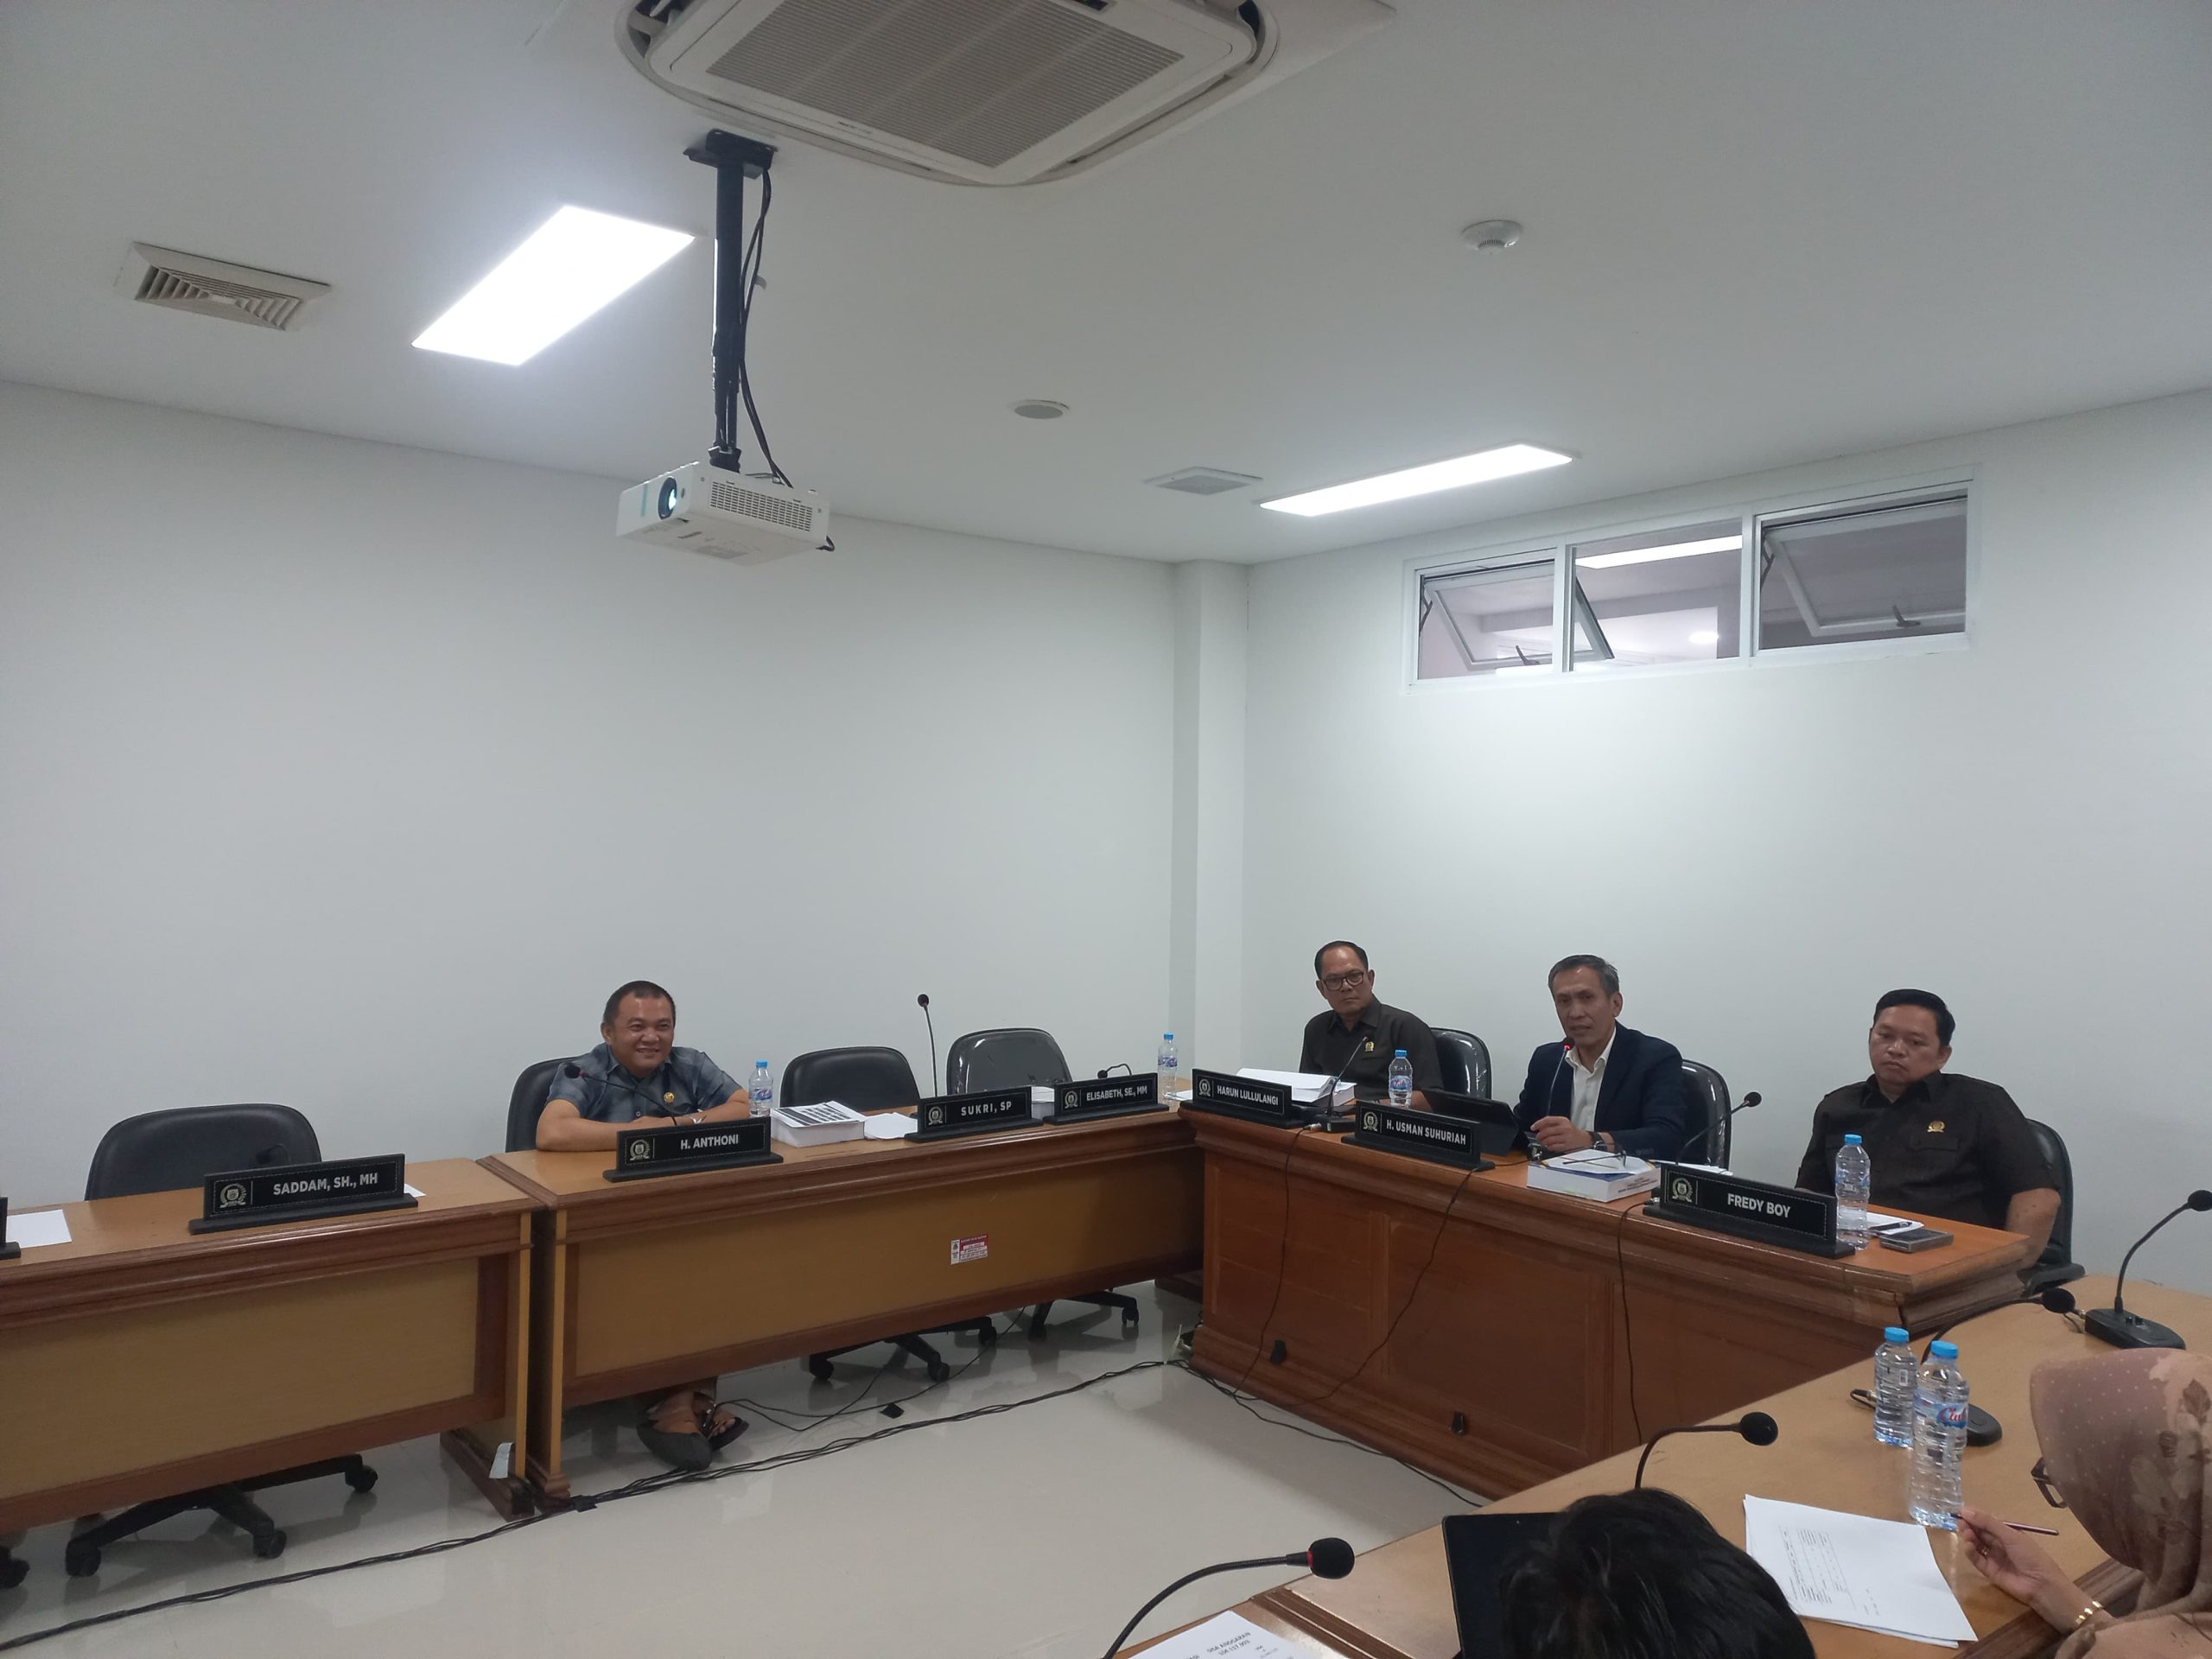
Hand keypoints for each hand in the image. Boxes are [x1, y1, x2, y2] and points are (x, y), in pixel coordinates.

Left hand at [1530, 1116, 1595, 1153]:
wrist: (1584, 1139)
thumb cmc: (1572, 1131)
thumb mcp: (1563, 1123)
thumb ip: (1552, 1124)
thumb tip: (1539, 1127)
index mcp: (1563, 1120)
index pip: (1547, 1120)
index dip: (1538, 1124)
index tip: (1533, 1127)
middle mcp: (1564, 1128)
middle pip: (1546, 1131)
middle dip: (1539, 1135)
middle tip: (1538, 1137)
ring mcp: (1565, 1137)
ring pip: (1548, 1140)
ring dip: (1543, 1142)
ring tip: (1543, 1142)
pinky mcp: (1566, 1145)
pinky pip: (1553, 1147)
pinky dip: (1549, 1147)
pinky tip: (1549, 1146)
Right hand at [1957, 1507, 2074, 1615]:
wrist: (2041, 1585)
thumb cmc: (2030, 1555)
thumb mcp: (2010, 1535)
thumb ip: (1987, 1523)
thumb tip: (1964, 1510)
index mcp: (2007, 1533)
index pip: (1987, 1522)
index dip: (1974, 1516)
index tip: (1960, 1511)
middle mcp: (1999, 1544)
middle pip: (1979, 1532)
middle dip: (1969, 1526)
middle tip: (1960, 1522)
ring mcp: (1994, 1557)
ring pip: (1976, 1544)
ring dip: (1968, 1537)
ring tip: (1966, 1534)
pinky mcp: (1989, 1571)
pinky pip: (1976, 1559)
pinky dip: (1970, 1552)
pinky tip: (1968, 1546)